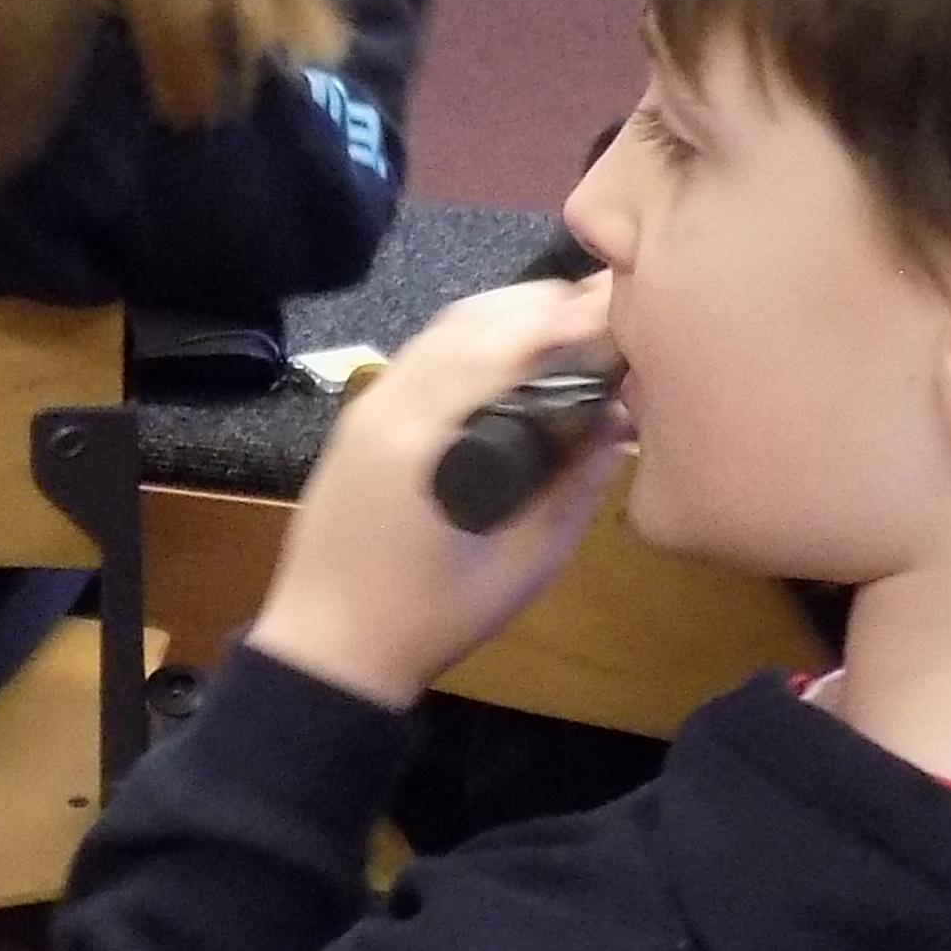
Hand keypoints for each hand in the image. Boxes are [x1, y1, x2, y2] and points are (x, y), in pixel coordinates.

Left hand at [250, 276, 628, 713]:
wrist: (328, 647)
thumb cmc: (430, 620)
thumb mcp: (523, 566)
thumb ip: (575, 487)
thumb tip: (617, 419)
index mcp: (424, 440)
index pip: (505, 344)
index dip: (568, 317)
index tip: (622, 307)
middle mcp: (388, 405)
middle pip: (472, 320)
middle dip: (542, 303)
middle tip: (608, 305)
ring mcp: (366, 406)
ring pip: (442, 328)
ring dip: (507, 313)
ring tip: (572, 319)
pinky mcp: (358, 417)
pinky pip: (422, 353)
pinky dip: (472, 336)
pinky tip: (512, 349)